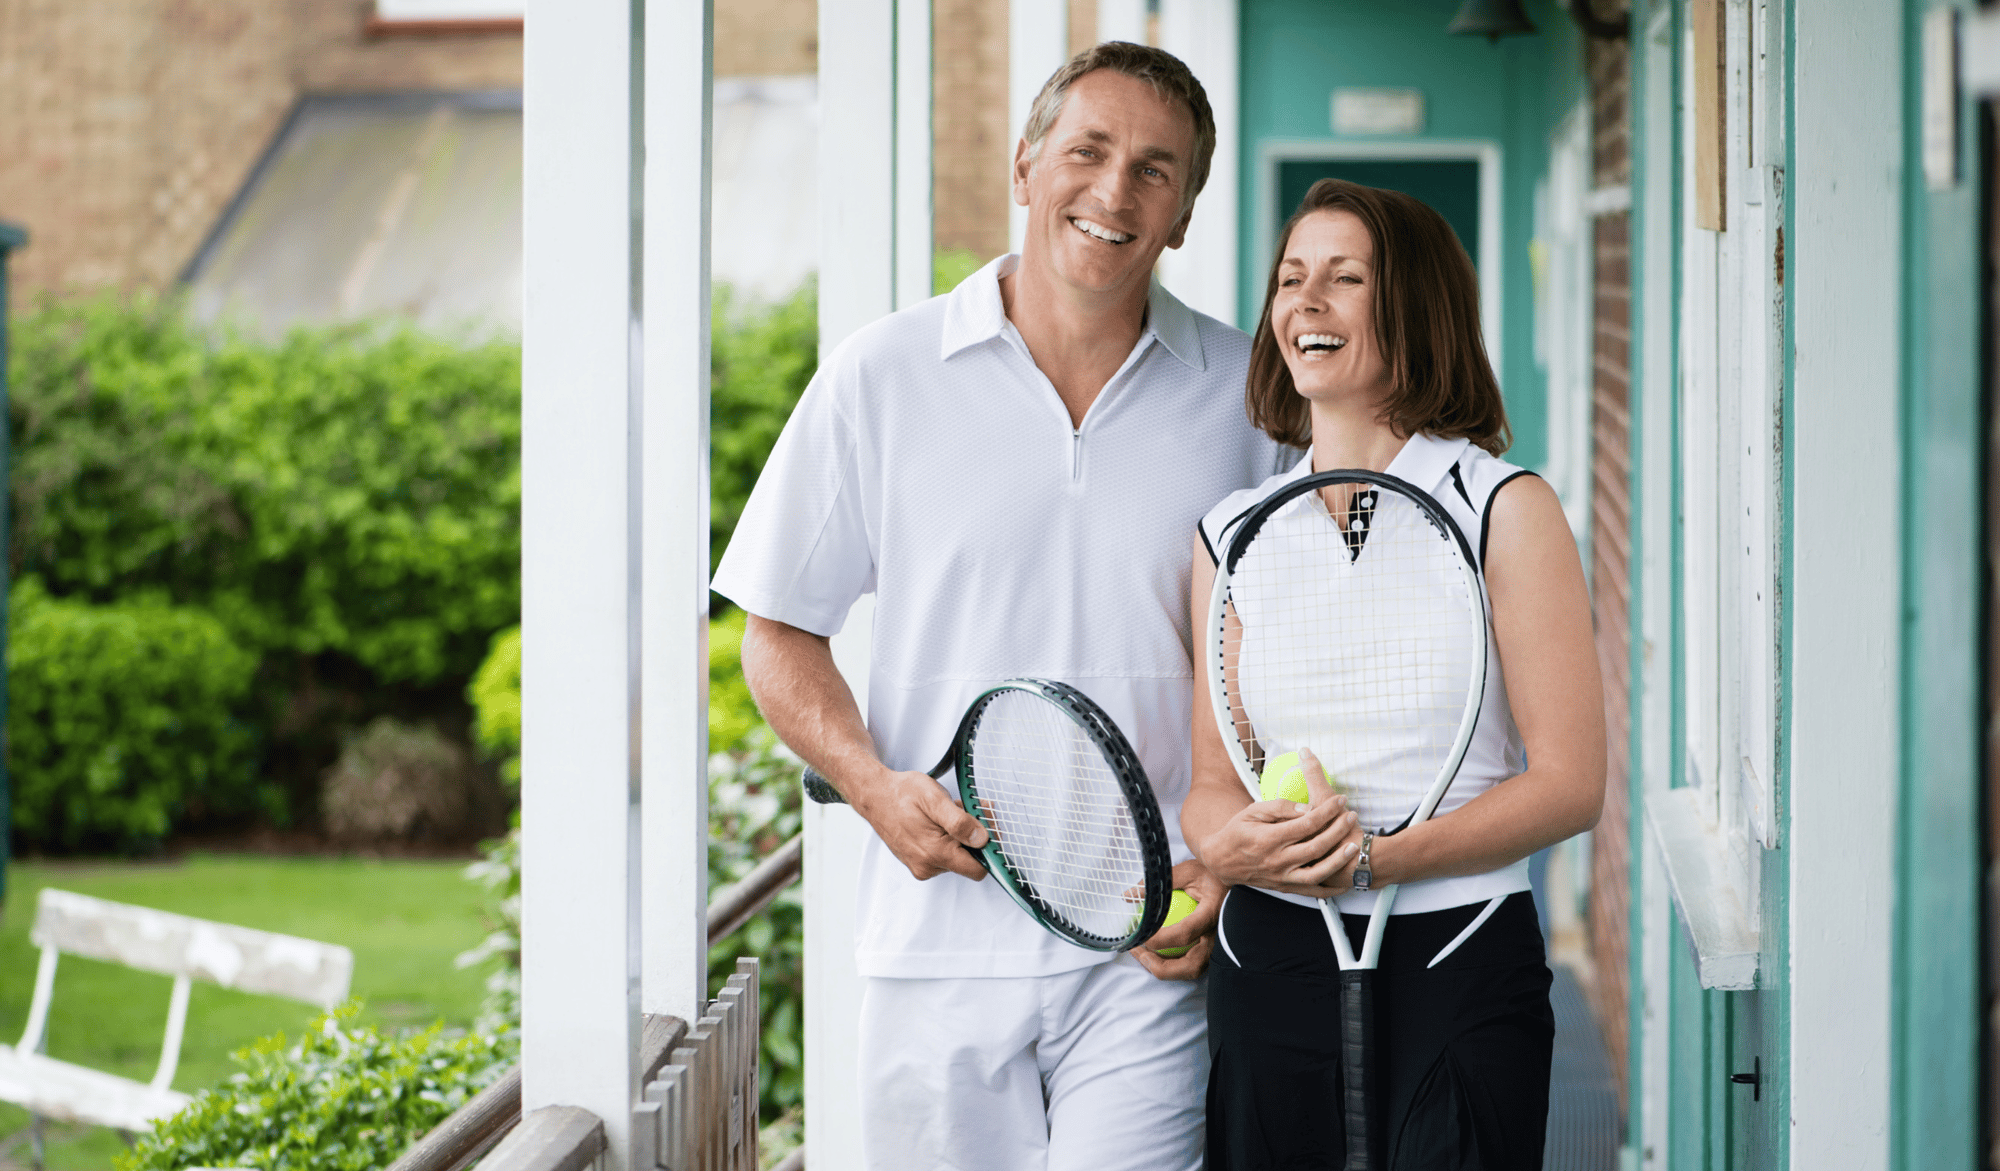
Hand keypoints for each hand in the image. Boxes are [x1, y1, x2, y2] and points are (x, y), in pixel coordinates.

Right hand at [848, 768, 989, 881]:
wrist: (875, 795)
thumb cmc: (902, 794)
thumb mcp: (935, 799)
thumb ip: (960, 822)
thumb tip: (982, 839)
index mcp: (935, 853)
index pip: (978, 869)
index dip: (988, 849)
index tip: (988, 828)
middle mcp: (928, 866)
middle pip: (969, 861)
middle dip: (973, 838)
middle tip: (968, 811)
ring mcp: (921, 866)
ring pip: (956, 856)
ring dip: (959, 837)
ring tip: (947, 814)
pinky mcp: (917, 862)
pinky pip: (943, 855)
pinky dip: (947, 839)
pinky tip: (939, 822)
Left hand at [1133, 859, 1225, 980]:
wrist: (1244, 881)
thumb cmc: (1218, 874)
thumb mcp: (1190, 871)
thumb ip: (1161, 883)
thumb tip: (1131, 894)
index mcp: (1213, 914)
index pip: (1184, 934)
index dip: (1159, 939)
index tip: (1140, 934)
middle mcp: (1220, 936)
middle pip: (1190, 966)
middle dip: (1160, 967)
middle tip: (1138, 952)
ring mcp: (1221, 946)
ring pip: (1194, 970)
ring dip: (1167, 969)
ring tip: (1146, 955)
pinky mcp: (1219, 949)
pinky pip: (1196, 963)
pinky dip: (1177, 962)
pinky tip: (1160, 951)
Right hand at [1197, 748, 1360, 897]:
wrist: (1221, 861)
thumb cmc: (1236, 833)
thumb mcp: (1253, 812)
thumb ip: (1280, 808)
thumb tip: (1306, 809)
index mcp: (1268, 838)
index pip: (1305, 823)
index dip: (1326, 810)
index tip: (1340, 800)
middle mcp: (1276, 860)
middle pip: (1315, 846)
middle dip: (1338, 829)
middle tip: (1351, 816)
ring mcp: (1281, 876)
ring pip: (1317, 871)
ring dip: (1338, 860)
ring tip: (1353, 847)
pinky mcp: (1284, 887)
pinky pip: (1311, 891)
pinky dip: (1330, 889)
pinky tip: (1343, 881)